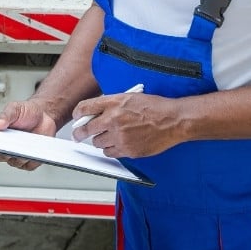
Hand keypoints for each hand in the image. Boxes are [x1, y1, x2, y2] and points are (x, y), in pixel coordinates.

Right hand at [0, 99, 60, 169]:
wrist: (44, 115)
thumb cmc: (27, 111)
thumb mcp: (14, 108)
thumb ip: (5, 116)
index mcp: (0, 135)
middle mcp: (8, 147)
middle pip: (4, 156)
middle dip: (9, 152)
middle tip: (14, 145)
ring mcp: (19, 154)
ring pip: (17, 162)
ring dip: (22, 156)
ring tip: (27, 147)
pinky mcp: (31, 160)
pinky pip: (30, 165)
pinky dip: (33, 160)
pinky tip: (35, 152)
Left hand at [71, 90, 186, 158]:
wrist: (173, 120)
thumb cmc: (155, 107)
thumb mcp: (129, 97)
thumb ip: (110, 104)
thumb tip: (94, 112)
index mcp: (113, 103)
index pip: (84, 108)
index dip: (78, 114)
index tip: (77, 118)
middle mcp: (114, 119)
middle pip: (86, 129)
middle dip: (80, 132)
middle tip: (78, 134)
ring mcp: (120, 136)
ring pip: (97, 143)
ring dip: (99, 140)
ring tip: (107, 136)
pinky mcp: (128, 150)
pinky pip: (110, 153)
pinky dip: (111, 149)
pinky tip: (117, 143)